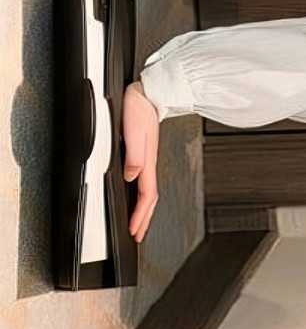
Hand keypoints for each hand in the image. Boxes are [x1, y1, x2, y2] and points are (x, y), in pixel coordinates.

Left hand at [121, 81, 159, 242]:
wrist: (151, 93)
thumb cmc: (140, 109)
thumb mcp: (134, 131)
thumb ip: (133, 155)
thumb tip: (131, 176)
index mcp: (148, 162)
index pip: (146, 196)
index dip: (140, 216)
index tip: (134, 231)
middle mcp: (149, 164)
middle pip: (150, 199)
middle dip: (144, 220)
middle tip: (138, 235)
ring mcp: (148, 160)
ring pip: (148, 192)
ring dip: (144, 211)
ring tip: (139, 222)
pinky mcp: (145, 154)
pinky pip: (145, 182)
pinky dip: (142, 196)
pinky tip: (137, 196)